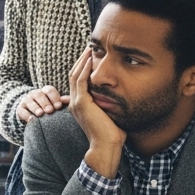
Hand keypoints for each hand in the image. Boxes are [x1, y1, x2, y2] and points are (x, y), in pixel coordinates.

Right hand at [16, 85, 69, 123]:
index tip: (58, 106)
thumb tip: (70, 100)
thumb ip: (62, 102)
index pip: (49, 90)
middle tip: (50, 110)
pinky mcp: (20, 108)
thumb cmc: (49, 107)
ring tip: (40, 114)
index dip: (54, 97)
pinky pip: (22, 110)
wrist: (32, 112)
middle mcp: (35, 93)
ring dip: (35, 107)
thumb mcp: (55, 103)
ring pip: (30, 101)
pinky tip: (31, 119)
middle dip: (45, 103)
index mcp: (45, 91)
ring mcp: (26, 100)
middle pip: (39, 95)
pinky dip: (26, 115)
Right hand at [68, 49, 125, 177]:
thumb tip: (121, 94)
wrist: (106, 147)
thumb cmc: (111, 134)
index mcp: (79, 104)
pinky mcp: (82, 103)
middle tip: (90, 47)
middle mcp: (74, 102)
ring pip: (75, 75)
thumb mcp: (109, 114)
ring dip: (82, 60)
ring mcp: (76, 102)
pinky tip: (91, 59)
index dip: (83, 66)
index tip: (93, 55)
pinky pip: (80, 81)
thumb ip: (109, 103)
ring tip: (90, 49)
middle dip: (82, 60)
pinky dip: (84, 69)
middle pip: (74, 74)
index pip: (78, 80)